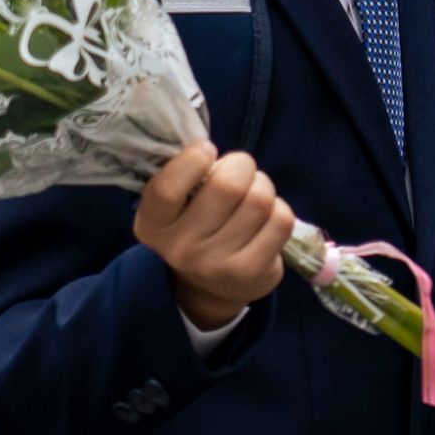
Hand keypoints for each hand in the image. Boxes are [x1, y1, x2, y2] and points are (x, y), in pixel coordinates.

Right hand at [133, 143, 293, 331]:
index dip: (191, 160)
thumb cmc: (198, 224)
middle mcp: (180, 249)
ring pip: (259, 199)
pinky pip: (281, 219)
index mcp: (153, 225)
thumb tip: (207, 149)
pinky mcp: (252, 272)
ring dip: (263, 186)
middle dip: (241, 165)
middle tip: (240, 170)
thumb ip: (185, 175)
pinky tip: (266, 218)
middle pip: (227, 186)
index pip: (166, 189)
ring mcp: (216, 265)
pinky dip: (279, 208)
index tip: (207, 149)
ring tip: (254, 194)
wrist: (214, 285)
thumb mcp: (178, 204)